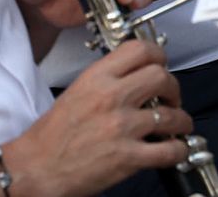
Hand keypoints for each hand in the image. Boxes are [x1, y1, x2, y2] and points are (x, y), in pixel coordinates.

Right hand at [4, 40, 194, 196]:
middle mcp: (112, 97)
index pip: (140, 50)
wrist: (37, 168)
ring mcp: (122, 127)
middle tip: (171, 98)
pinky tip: (174, 149)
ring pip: (172, 115)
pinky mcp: (128, 157)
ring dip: (181, 121)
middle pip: (162, 77)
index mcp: (97, 78)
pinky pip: (169, 150)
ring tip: (178, 126)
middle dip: (173, 88)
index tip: (162, 65)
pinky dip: (178, 150)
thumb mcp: (76, 91)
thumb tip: (136, 75)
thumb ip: (107, 80)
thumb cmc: (52, 135)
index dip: (159, 56)